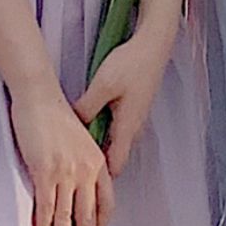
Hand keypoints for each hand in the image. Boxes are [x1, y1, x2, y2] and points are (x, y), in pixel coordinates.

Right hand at [9, 82, 114, 225]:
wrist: (39, 96)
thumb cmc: (55, 116)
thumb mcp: (80, 141)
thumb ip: (83, 165)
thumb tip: (77, 188)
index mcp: (98, 163)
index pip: (106, 204)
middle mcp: (86, 171)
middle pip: (88, 219)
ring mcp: (66, 173)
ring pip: (67, 220)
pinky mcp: (45, 172)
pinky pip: (47, 208)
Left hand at [74, 29, 173, 176]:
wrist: (153, 44)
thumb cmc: (132, 63)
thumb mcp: (102, 85)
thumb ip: (86, 108)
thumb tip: (71, 127)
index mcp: (127, 128)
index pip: (114, 168)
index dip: (99, 180)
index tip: (81, 181)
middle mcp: (133, 129)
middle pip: (113, 159)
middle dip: (96, 169)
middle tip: (74, 169)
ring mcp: (134, 120)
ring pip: (113, 145)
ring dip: (98, 150)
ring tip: (77, 150)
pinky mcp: (132, 110)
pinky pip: (115, 131)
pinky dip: (102, 134)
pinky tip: (89, 126)